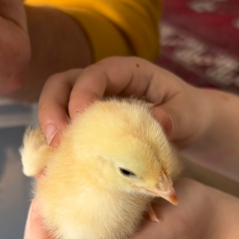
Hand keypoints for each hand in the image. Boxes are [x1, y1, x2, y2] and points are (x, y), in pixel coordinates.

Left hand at [24, 178, 216, 238]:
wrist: (211, 216)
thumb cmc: (188, 227)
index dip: (38, 223)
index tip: (48, 188)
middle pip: (44, 238)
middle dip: (42, 207)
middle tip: (53, 171)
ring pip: (57, 222)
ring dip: (54, 196)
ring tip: (61, 165)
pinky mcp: (105, 223)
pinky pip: (74, 210)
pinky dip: (69, 190)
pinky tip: (76, 167)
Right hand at [37, 57, 213, 149]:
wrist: (189, 126)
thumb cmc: (189, 113)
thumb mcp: (188, 114)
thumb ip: (174, 117)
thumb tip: (158, 121)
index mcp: (126, 71)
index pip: (95, 74)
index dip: (83, 92)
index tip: (80, 117)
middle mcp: (102, 82)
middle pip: (63, 84)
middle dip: (53, 109)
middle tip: (56, 139)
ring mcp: (90, 102)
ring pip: (56, 105)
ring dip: (49, 129)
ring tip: (52, 156)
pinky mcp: (87, 125)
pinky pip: (63, 129)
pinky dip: (55, 146)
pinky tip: (54, 167)